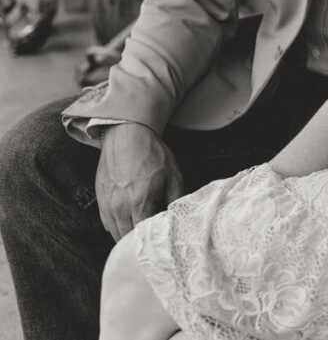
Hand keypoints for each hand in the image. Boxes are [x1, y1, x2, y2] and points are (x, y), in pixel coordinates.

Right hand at [96, 123, 183, 240]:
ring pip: (115, 234)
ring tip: (143, 233)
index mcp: (139, 203)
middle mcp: (119, 208)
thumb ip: (176, 200)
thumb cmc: (152, 155)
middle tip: (154, 241)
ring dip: (128, 236)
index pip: (144, 237)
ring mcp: (107, 205)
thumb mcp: (173, 176)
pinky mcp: (100, 200)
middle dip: (141, 242)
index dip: (154, 241)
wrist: (126, 135)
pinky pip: (107, 223)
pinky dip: (118, 227)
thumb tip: (177, 219)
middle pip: (128, 240)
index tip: (163, 241)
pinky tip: (130, 221)